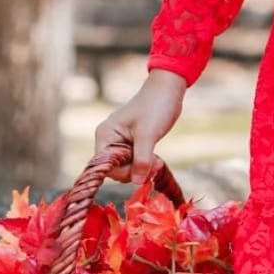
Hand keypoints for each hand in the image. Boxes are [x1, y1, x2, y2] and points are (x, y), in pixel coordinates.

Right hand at [93, 69, 186, 185]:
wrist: (168, 90)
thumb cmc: (155, 107)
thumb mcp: (148, 134)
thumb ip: (141, 159)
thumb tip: (137, 182)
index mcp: (105, 135)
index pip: (107, 166)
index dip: (125, 173)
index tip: (145, 169)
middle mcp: (108, 140)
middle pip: (116, 169)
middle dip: (136, 171)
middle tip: (156, 164)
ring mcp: (120, 142)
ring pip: (127, 167)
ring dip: (143, 168)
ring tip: (158, 161)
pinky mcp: (131, 143)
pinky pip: (134, 161)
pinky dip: (145, 163)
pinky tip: (156, 160)